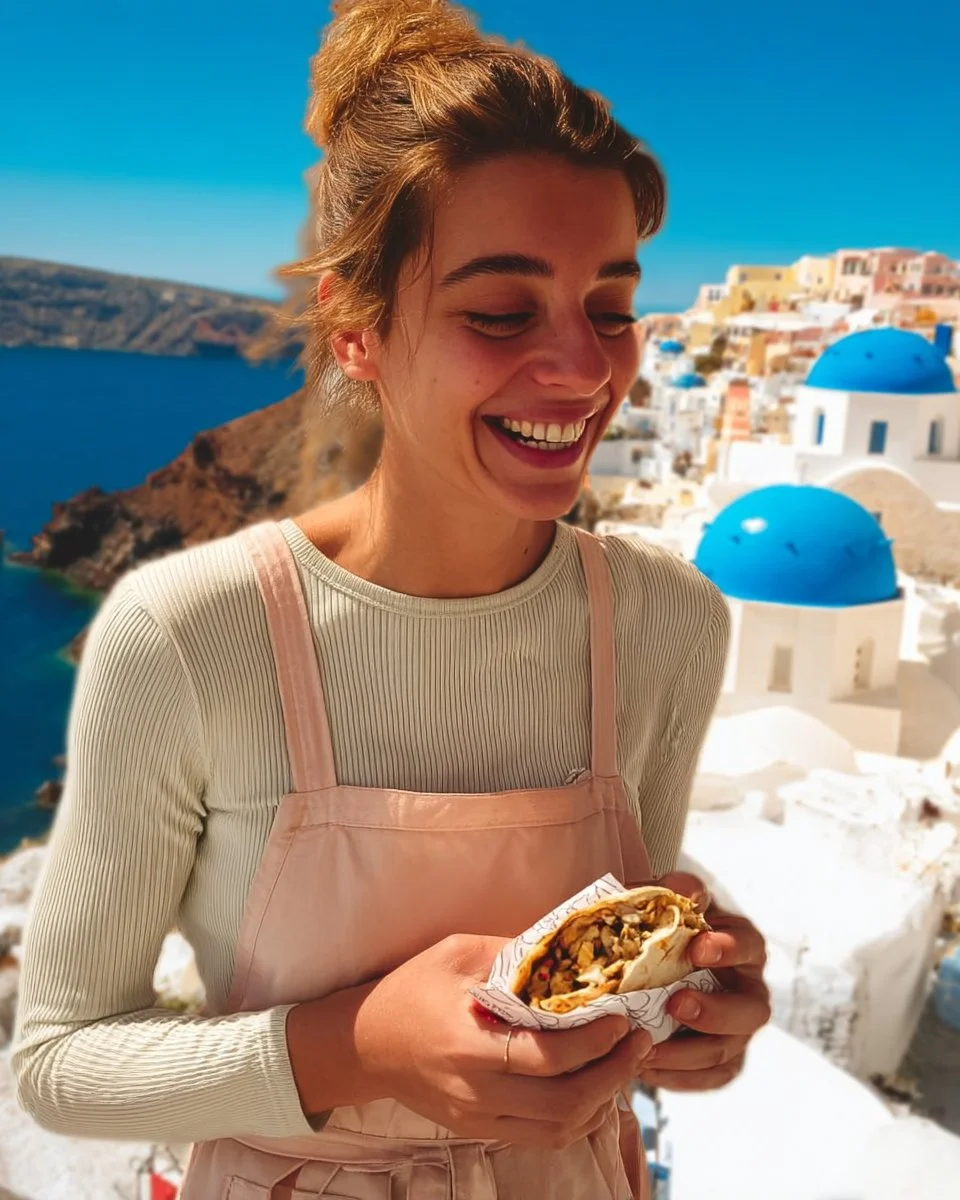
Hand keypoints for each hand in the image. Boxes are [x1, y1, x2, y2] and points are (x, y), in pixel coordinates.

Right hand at [353, 933, 653, 1147]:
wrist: (364, 1044)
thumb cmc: (410, 990)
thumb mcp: (457, 953)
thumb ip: (513, 954)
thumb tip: (569, 947)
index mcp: (470, 1046)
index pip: (548, 1057)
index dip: (595, 1043)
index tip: (623, 1019)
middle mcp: (477, 1092)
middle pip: (564, 1103)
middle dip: (612, 1074)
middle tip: (639, 1043)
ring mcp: (478, 1117)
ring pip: (559, 1129)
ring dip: (601, 1100)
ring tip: (623, 1063)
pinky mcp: (479, 1129)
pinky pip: (541, 1136)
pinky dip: (576, 1117)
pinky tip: (592, 1088)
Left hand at [635, 871, 769, 1092]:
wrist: (643, 965)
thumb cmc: (658, 926)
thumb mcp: (661, 901)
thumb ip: (673, 891)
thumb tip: (686, 891)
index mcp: (739, 944)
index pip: (748, 944)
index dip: (728, 948)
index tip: (698, 947)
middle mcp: (747, 989)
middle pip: (751, 1010)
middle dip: (715, 1011)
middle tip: (675, 1003)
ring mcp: (737, 1029)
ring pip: (728, 1050)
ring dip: (689, 1053)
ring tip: (647, 1049)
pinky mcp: (722, 1060)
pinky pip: (711, 1078)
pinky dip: (680, 1078)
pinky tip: (647, 1069)